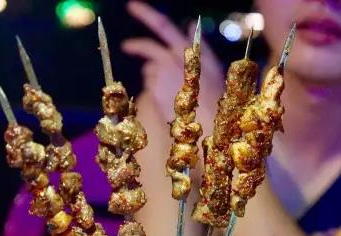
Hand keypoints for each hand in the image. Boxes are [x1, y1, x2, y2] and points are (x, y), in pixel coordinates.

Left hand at [122, 1, 223, 124]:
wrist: (208, 120)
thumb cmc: (215, 94)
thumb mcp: (212, 65)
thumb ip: (199, 43)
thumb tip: (190, 24)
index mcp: (187, 49)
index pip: (163, 26)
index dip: (146, 13)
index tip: (131, 6)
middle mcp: (171, 59)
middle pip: (147, 47)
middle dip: (134, 45)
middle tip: (125, 46)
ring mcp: (160, 75)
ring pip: (150, 70)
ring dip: (155, 76)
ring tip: (172, 91)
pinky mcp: (154, 90)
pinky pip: (150, 86)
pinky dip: (157, 90)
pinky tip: (170, 99)